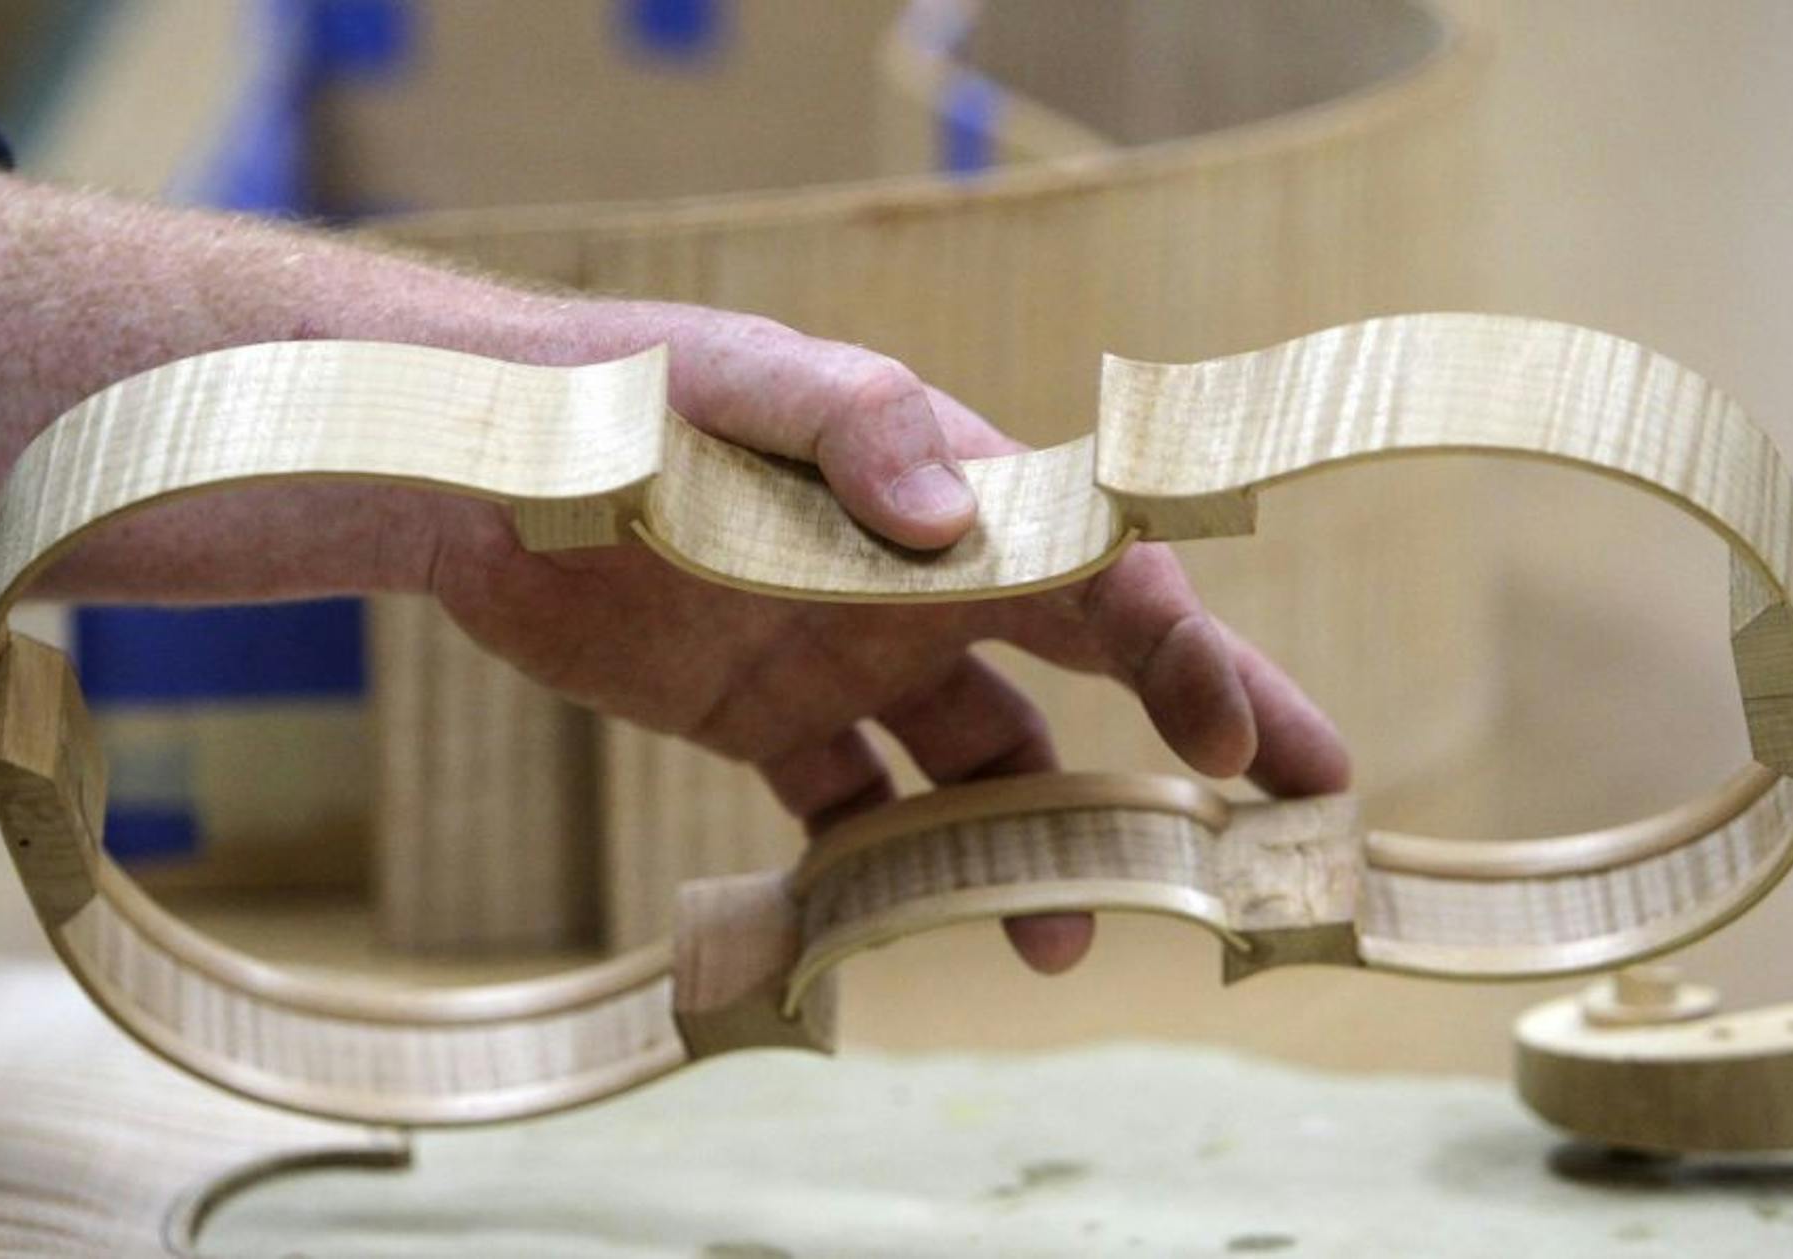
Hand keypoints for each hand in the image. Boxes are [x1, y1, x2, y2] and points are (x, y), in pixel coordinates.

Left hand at [425, 300, 1351, 974]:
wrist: (489, 470)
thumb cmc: (627, 395)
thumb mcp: (743, 385)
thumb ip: (855, 432)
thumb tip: (961, 521)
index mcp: (951, 493)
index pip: (1105, 573)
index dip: (1187, 655)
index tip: (1236, 748)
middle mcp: (925, 580)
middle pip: (1100, 662)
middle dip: (1205, 727)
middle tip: (1303, 806)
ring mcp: (854, 654)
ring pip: (982, 764)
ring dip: (1034, 843)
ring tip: (1063, 937)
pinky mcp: (769, 718)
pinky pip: (854, 808)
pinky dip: (884, 870)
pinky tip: (902, 929)